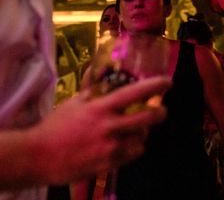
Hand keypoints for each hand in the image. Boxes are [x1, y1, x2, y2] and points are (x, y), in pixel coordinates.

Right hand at [35, 76, 169, 183]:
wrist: (37, 157)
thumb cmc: (55, 127)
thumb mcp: (74, 103)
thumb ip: (94, 92)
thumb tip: (104, 78)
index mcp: (100, 108)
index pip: (135, 93)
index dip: (155, 85)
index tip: (167, 81)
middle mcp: (109, 127)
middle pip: (149, 118)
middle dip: (160, 112)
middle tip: (160, 110)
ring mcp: (111, 148)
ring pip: (143, 139)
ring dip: (144, 133)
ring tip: (138, 129)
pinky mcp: (109, 164)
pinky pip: (133, 154)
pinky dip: (134, 147)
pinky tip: (127, 144)